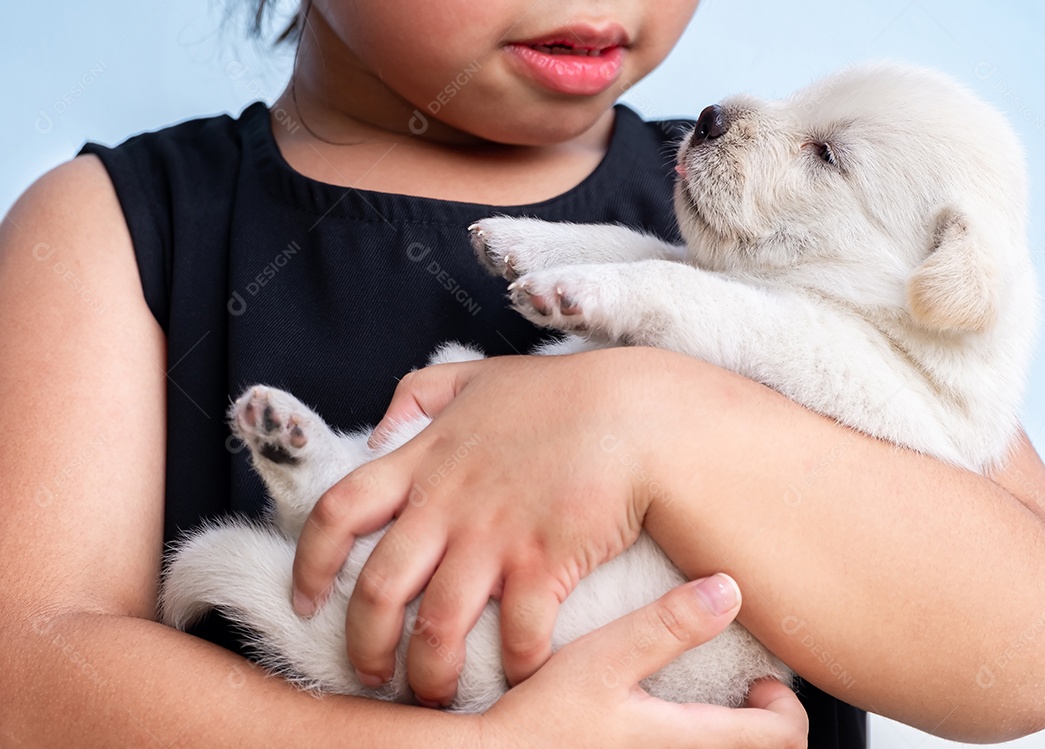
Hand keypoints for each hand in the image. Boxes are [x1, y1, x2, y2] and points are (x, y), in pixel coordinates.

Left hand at [292, 349, 661, 704]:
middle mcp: (447, 505)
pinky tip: (517, 676)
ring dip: (429, 674)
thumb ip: (419, 395)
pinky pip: (518, 635)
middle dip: (364, 645)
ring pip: (437, 627)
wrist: (633, 412)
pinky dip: (514, 666)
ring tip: (435, 694)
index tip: (308, 602)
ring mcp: (494, 535)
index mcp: (422, 461)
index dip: (312, 565)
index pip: (339, 515)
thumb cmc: (556, 396)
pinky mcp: (545, 561)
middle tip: (371, 675)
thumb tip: (380, 431)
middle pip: (377, 590)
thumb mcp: (474, 378)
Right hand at [479, 574, 808, 748]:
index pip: (782, 738)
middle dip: (761, 728)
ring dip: (723, 739)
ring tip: (697, 709)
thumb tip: (728, 590)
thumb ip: (667, 625)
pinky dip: (683, 747)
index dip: (785, 706)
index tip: (760, 682)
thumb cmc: (537, 720)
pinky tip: (650, 728)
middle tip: (740, 697)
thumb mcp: (603, 660)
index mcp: (686, 744)